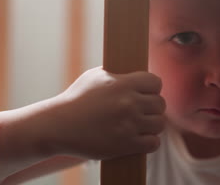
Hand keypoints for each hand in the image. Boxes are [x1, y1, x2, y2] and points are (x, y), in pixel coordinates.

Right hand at [42, 67, 165, 159]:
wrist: (58, 126)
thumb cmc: (76, 99)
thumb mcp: (96, 76)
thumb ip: (119, 75)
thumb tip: (137, 74)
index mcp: (123, 84)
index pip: (156, 82)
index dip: (152, 88)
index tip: (146, 93)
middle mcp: (129, 103)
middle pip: (160, 104)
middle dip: (153, 107)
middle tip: (144, 111)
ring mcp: (129, 125)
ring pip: (159, 124)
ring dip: (152, 125)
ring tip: (143, 125)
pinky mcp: (126, 145)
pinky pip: (153, 143)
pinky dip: (149, 141)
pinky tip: (142, 139)